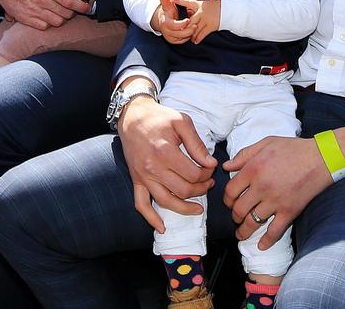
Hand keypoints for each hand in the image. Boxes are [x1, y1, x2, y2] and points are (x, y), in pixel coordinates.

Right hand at [0, 0, 89, 29]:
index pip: (69, 1)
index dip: (81, 6)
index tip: (87, 8)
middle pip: (65, 14)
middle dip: (72, 12)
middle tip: (72, 8)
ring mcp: (32, 10)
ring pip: (56, 22)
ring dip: (61, 18)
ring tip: (61, 12)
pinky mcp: (25, 18)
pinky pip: (44, 26)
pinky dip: (49, 23)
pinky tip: (49, 16)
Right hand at [118, 86, 217, 232]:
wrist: (133, 117)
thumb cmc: (159, 118)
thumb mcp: (182, 122)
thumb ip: (197, 144)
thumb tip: (211, 163)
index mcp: (165, 152)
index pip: (194, 174)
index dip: (207, 174)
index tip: (211, 168)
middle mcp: (153, 168)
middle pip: (183, 190)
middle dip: (201, 190)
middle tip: (209, 183)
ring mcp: (143, 177)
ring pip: (166, 202)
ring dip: (185, 208)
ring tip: (198, 209)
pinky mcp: (136, 180)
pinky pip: (141, 205)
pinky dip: (151, 219)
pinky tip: (162, 228)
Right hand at [150, 0, 191, 44]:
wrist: (164, 21)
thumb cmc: (167, 12)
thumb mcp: (166, 6)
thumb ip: (164, 0)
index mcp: (165, 23)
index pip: (173, 26)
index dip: (181, 24)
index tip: (188, 19)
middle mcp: (166, 32)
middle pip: (179, 34)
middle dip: (188, 30)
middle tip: (195, 25)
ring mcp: (170, 37)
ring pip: (182, 38)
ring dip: (189, 33)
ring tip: (195, 27)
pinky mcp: (174, 41)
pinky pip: (182, 41)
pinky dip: (187, 37)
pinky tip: (191, 31)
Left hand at [171, 0, 219, 43]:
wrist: (228, 10)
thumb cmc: (215, 7)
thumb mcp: (204, 4)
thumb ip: (195, 8)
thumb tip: (187, 12)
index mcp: (199, 4)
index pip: (187, 2)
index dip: (179, 1)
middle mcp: (201, 12)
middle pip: (189, 21)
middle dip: (184, 27)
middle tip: (179, 32)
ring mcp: (206, 19)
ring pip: (194, 29)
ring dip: (190, 35)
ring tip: (188, 38)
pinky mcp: (211, 26)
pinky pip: (202, 34)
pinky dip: (198, 38)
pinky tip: (195, 41)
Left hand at [223, 136, 333, 249]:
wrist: (322, 158)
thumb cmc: (294, 149)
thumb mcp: (266, 143)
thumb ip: (244, 155)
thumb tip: (226, 166)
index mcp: (253, 169)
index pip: (230, 191)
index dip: (227, 199)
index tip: (229, 202)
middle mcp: (261, 187)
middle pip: (238, 209)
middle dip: (234, 216)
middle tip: (236, 218)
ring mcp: (275, 201)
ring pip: (252, 223)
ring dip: (244, 231)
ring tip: (241, 234)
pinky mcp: (289, 211)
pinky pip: (275, 231)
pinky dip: (267, 241)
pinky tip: (261, 246)